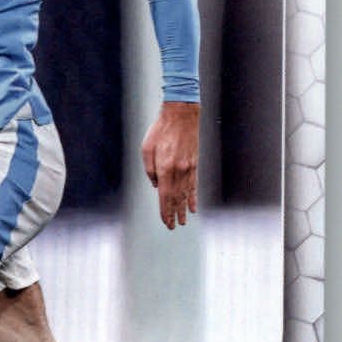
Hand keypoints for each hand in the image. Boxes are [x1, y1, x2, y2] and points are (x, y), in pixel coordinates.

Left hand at [141, 101, 199, 229]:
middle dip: (174, 214)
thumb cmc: (160, 130)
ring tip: (183, 221)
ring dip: (183, 209)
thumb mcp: (147, 148)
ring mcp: (188, 168)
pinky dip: (193, 197)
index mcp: (165, 168)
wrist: (182, 115)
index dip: (165, 211)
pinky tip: (193, 207)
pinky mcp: (194, 164)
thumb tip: (156, 186)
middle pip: (176, 198)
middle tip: (173, 227)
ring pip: (186, 194)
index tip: (166, 222)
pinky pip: (194, 185)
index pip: (165, 196)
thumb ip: (150, 170)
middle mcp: (179, 171)